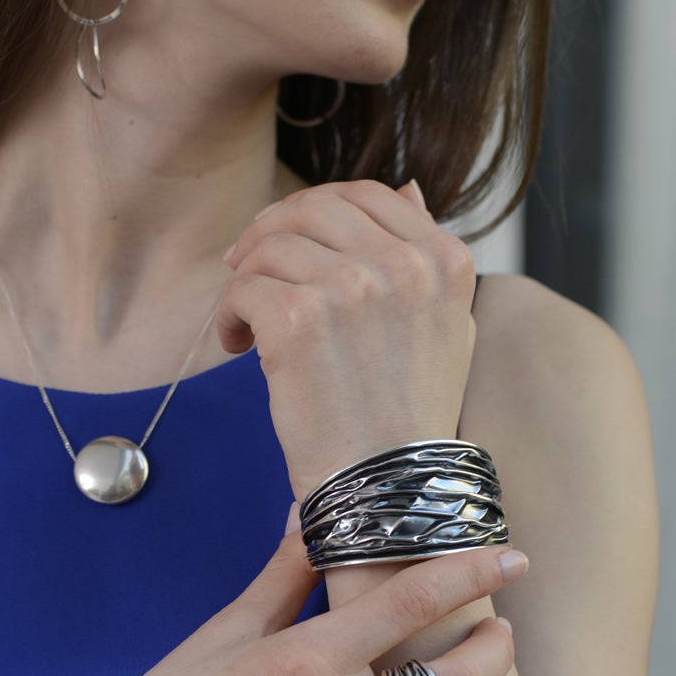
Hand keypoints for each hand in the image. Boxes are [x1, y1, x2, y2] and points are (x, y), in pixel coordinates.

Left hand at [216, 178, 478, 502]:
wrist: (389, 487)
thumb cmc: (407, 415)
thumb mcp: (446, 325)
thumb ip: (425, 256)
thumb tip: (408, 188)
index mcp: (444, 260)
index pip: (368, 195)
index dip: (315, 210)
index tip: (288, 241)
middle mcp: (404, 264)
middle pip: (312, 207)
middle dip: (270, 232)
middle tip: (247, 269)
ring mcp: (351, 287)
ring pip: (271, 245)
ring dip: (247, 281)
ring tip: (250, 326)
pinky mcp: (299, 318)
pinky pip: (243, 287)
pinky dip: (230, 316)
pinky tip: (241, 347)